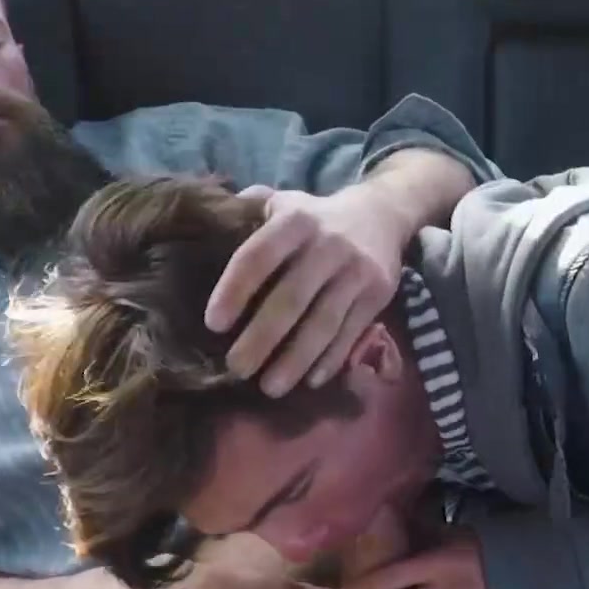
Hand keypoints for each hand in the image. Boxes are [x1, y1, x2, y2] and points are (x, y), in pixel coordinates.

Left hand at [204, 183, 410, 396]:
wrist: (384, 213)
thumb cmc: (317, 217)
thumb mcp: (284, 201)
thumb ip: (246, 209)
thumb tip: (205, 221)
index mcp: (296, 220)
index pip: (258, 256)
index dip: (234, 290)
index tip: (214, 324)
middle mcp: (329, 244)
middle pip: (291, 299)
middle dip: (262, 338)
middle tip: (236, 368)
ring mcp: (357, 271)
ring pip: (323, 323)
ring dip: (296, 360)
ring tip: (270, 387)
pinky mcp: (378, 294)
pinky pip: (351, 333)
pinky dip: (330, 360)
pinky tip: (309, 381)